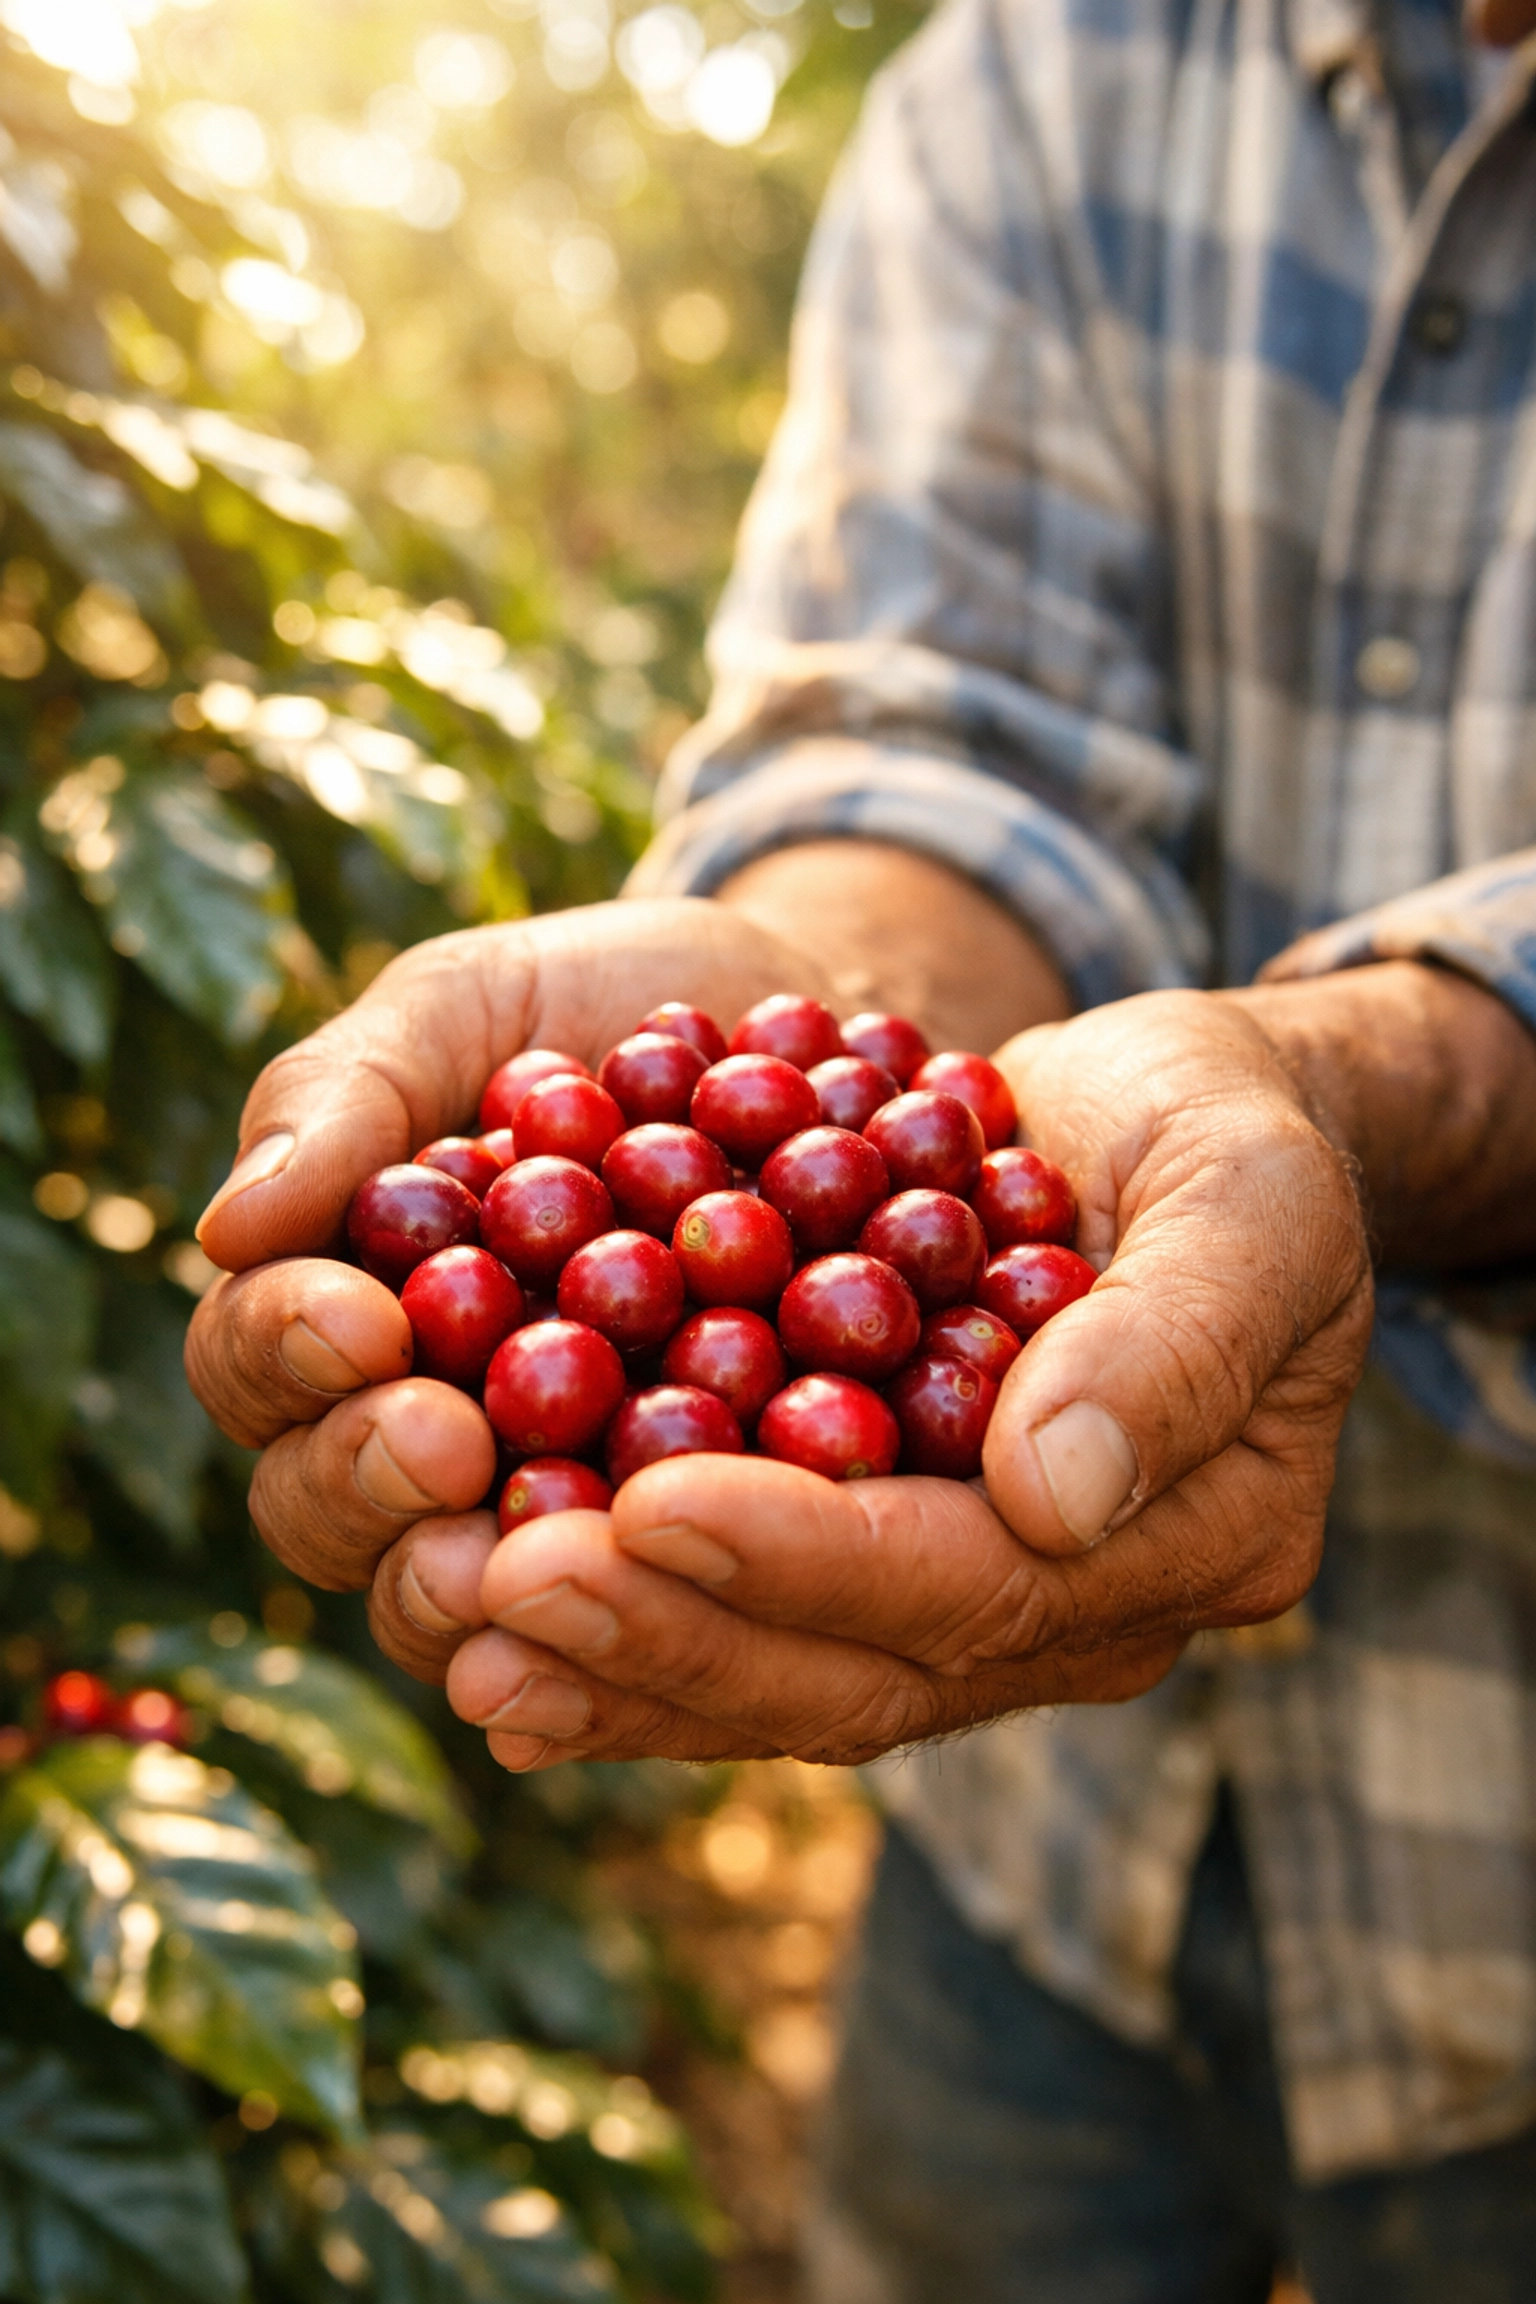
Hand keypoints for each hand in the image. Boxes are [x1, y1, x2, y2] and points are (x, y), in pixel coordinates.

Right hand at [184, 897, 832, 1623]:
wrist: (800, 1034)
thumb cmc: (595, 1011)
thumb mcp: (467, 1009)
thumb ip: (347, 1097)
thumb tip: (229, 1227)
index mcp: (332, 1318)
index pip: (256, 1362)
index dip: (289, 1349)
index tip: (362, 1317)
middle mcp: (419, 1439)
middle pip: (332, 1513)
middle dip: (371, 1484)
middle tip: (446, 1443)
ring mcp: (552, 1503)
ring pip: (475, 1593)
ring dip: (489, 1583)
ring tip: (538, 1553)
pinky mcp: (695, 1533)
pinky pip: (659, 1599)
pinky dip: (666, 1598)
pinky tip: (697, 1579)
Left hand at [433, 987, 1375, 1767]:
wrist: (1175, 1126)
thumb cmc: (1228, 1131)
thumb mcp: (1247, 1187)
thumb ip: (1176, 1339)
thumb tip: (1053, 1495)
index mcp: (1194, 1540)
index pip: (981, 1582)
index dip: (813, 1557)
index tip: (652, 1506)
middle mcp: (1077, 1611)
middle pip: (856, 1667)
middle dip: (671, 1631)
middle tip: (497, 1584)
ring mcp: (973, 1603)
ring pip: (778, 1674)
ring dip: (612, 1656)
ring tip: (453, 1613)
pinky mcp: (878, 1558)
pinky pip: (743, 1621)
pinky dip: (619, 1623)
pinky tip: (479, 1611)